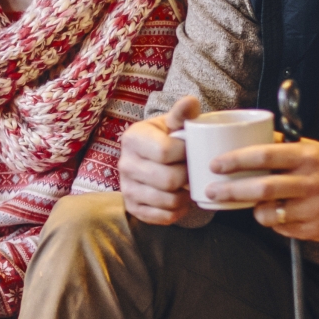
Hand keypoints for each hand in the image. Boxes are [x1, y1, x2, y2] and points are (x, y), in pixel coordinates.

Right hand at [118, 96, 200, 224]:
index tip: (190, 150)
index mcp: (133, 138)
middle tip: (193, 171)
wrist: (150, 157)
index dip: (185, 154)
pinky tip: (180, 199)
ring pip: (167, 201)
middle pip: (167, 180)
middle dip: (188, 177)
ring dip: (185, 196)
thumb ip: (183, 113)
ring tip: (188, 185)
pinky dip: (177, 212)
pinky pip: (161, 217)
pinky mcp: (132, 207)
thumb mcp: (173, 123)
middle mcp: (124, 163)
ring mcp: (126, 187)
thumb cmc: (166, 138)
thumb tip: (191, 101)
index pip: (165, 152)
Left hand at [206, 139, 318, 240]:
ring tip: (254, 204)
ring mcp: (313, 208)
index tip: (215, 164)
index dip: (235, 160)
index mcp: (306, 156)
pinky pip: (282, 228)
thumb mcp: (314, 148)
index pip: (264, 156)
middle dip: (230, 190)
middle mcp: (310, 182)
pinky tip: (281, 213)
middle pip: (261, 188)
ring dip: (254, 210)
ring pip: (268, 213)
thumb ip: (283, 145)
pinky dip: (274, 221)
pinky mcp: (315, 229)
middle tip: (212, 190)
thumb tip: (249, 135)